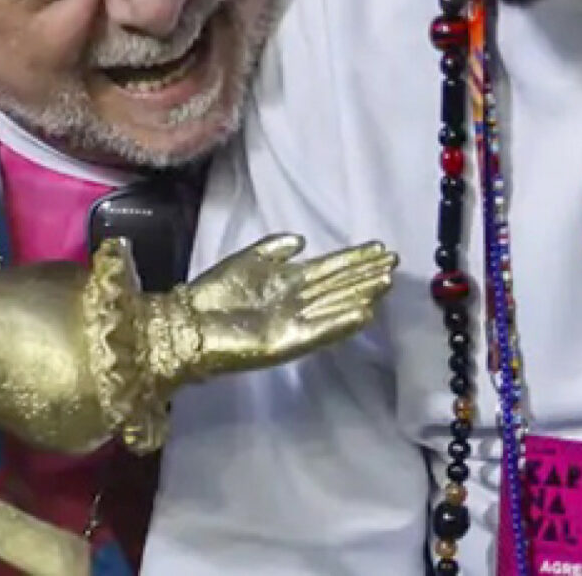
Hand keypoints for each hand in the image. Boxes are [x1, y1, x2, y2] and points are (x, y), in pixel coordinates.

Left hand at [165, 234, 398, 381]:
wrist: (188, 321)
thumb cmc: (215, 292)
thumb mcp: (246, 261)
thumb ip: (273, 250)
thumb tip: (303, 240)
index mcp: (288, 281)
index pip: (328, 268)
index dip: (353, 259)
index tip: (379, 248)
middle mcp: (297, 301)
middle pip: (337, 285)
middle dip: (363, 274)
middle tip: (392, 262)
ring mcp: (295, 322)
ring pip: (334, 305)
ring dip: (359, 294)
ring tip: (385, 282)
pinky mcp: (288, 341)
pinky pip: (320, 330)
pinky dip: (340, 322)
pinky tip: (363, 312)